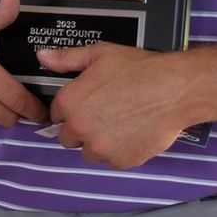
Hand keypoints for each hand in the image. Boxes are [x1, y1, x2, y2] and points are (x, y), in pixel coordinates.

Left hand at [42, 44, 190, 168]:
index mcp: (69, 103)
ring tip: (120, 125)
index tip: (87, 104)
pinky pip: (113, 161)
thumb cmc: (138, 69)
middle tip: (104, 116)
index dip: (72, 109)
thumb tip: (42, 57)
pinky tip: (133, 134)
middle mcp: (79, 128)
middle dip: (81, 129)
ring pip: (89, 153)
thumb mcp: (99, 55)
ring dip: (99, 143)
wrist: (174, 90)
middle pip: (68, 138)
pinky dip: (120, 152)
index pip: (56, 115)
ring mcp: (100, 148)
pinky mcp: (121, 161)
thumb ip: (67, 59)